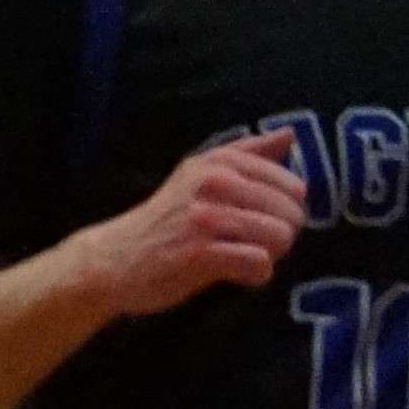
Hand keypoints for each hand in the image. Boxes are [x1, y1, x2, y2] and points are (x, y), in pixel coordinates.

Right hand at [92, 131, 307, 319]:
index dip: (287, 208)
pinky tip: (234, 272)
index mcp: (217, 161)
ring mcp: (206, 217)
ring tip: (242, 254)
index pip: (290, 183)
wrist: (117, 256)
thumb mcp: (201, 171)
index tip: (263, 218)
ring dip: (270, 254)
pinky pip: (259, 264)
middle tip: (250, 241)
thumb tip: (290, 133)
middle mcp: (212, 182)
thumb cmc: (169, 215)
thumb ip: (248, 152)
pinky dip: (254, 275)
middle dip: (281, 234)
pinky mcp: (200, 253)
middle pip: (291, 213)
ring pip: (280, 237)